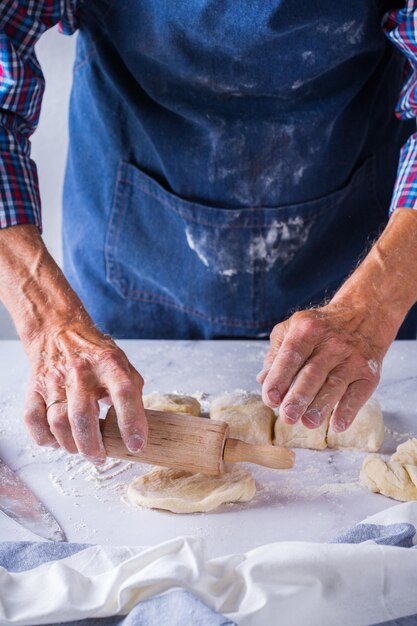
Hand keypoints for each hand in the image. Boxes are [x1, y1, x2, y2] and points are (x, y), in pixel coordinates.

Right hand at [24, 321, 146, 461]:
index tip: (136, 445)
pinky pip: (34, 420)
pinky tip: (58, 440)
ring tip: (82, 449)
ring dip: (71, 445)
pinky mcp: (34, 388)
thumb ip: (132, 389)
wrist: (58, 331)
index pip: (124, 393)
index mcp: (109, 364)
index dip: (132, 422)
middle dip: (93, 446)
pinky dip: (45, 438)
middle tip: (100, 457)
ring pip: (58, 422)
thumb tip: (140, 422)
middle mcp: (80, 371)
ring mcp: (54, 379)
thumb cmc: (94, 353)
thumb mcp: (122, 363)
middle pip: (83, 416)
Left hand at [258, 303, 386, 431]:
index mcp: (307, 330)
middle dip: (298, 397)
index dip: (279, 378)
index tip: (270, 399)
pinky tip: (337, 425)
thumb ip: (276, 353)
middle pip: (312, 373)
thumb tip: (263, 380)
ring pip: (334, 385)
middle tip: (287, 416)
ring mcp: (352, 358)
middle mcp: (331, 343)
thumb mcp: (294, 328)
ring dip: (321, 406)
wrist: (364, 315)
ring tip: (308, 422)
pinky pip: (358, 394)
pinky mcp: (369, 373)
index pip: (290, 355)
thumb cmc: (322, 328)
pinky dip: (348, 411)